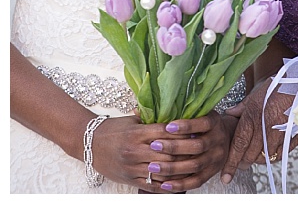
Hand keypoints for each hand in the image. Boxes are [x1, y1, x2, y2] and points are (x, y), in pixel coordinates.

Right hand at [91, 112, 233, 192]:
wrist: (90, 144)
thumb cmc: (115, 129)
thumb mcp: (134, 121)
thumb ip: (154, 121)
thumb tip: (179, 116)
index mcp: (137, 134)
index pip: (167, 134)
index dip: (185, 134)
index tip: (199, 132)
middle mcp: (134, 151)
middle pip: (168, 154)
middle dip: (187, 152)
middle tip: (203, 150)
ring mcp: (131, 168)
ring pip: (162, 171)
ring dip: (181, 170)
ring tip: (197, 165)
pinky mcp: (129, 180)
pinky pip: (151, 185)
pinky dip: (168, 185)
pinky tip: (180, 181)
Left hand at [221, 79, 297, 182]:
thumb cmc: (279, 85)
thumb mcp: (257, 93)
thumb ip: (241, 107)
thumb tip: (228, 114)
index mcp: (252, 115)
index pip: (238, 145)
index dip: (231, 163)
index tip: (225, 176)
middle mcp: (264, 125)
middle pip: (250, 155)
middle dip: (244, 162)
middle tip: (243, 162)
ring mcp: (279, 131)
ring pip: (265, 156)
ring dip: (259, 158)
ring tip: (257, 155)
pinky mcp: (292, 134)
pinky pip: (280, 153)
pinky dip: (274, 156)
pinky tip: (272, 151)